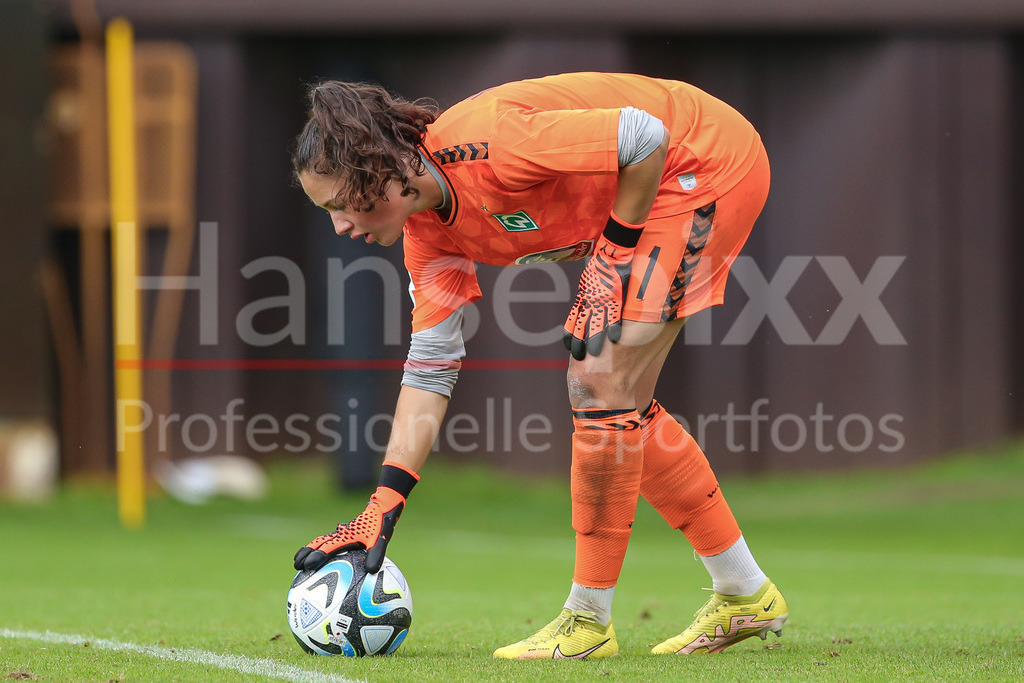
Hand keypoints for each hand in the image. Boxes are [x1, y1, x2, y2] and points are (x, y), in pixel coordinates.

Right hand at [293, 485, 405, 573]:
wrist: (380, 508)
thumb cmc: (380, 525)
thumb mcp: (380, 540)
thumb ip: (376, 554)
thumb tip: (372, 570)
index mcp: (347, 536)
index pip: (329, 547)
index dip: (318, 556)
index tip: (307, 565)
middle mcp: (339, 534)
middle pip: (318, 543)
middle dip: (306, 554)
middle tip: (296, 566)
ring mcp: (338, 533)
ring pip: (318, 541)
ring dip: (307, 550)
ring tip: (297, 562)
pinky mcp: (341, 534)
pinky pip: (325, 541)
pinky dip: (315, 548)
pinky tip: (313, 556)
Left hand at [563, 233, 636, 359]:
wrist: (610, 253)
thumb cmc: (598, 267)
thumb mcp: (586, 283)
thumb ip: (585, 297)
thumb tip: (584, 306)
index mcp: (582, 300)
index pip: (572, 323)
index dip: (570, 337)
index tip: (569, 348)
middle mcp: (589, 303)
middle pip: (581, 329)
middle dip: (579, 345)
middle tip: (579, 358)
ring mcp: (602, 301)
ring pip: (596, 326)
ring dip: (594, 342)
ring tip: (594, 355)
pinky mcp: (615, 298)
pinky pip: (614, 316)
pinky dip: (614, 328)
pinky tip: (615, 340)